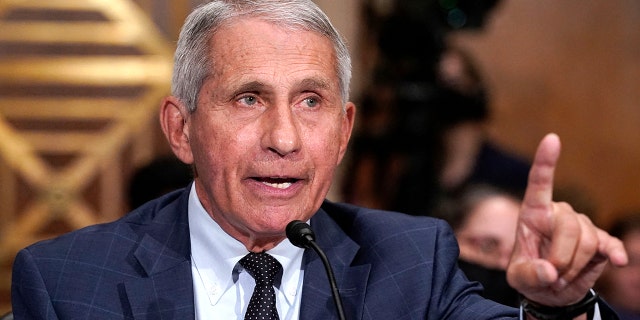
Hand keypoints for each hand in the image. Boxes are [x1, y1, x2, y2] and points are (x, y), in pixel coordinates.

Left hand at [506, 133, 627, 305]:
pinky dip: (615, 252)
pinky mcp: (600, 242)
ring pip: (588, 239)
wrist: (551, 291)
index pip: (539, 183)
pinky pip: (610, 243)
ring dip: (575, 265)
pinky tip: (619, 261)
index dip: (545, 162)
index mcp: (533, 214)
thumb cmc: (529, 276)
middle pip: (569, 225)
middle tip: (552, 275)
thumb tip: (548, 271)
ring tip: (562, 275)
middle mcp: (559, 213)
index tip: (552, 138)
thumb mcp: (519, 279)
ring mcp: (582, 226)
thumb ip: (529, 275)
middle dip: (562, 256)